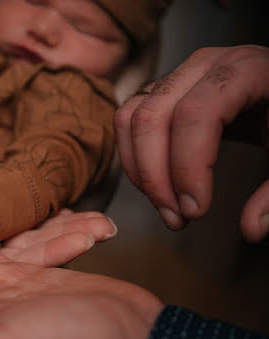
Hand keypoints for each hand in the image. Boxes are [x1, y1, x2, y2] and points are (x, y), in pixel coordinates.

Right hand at [114, 45, 268, 241]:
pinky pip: (128, 119)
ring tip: (165, 207)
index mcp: (247, 69)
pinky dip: (132, 158)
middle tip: (177, 219)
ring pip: (132, 118)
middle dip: (157, 177)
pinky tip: (154, 187)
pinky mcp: (162, 90)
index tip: (196, 211)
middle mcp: (205, 66)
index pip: (197, 115)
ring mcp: (178, 75)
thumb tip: (252, 229)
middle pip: (154, 117)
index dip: (189, 167)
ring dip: (140, 171)